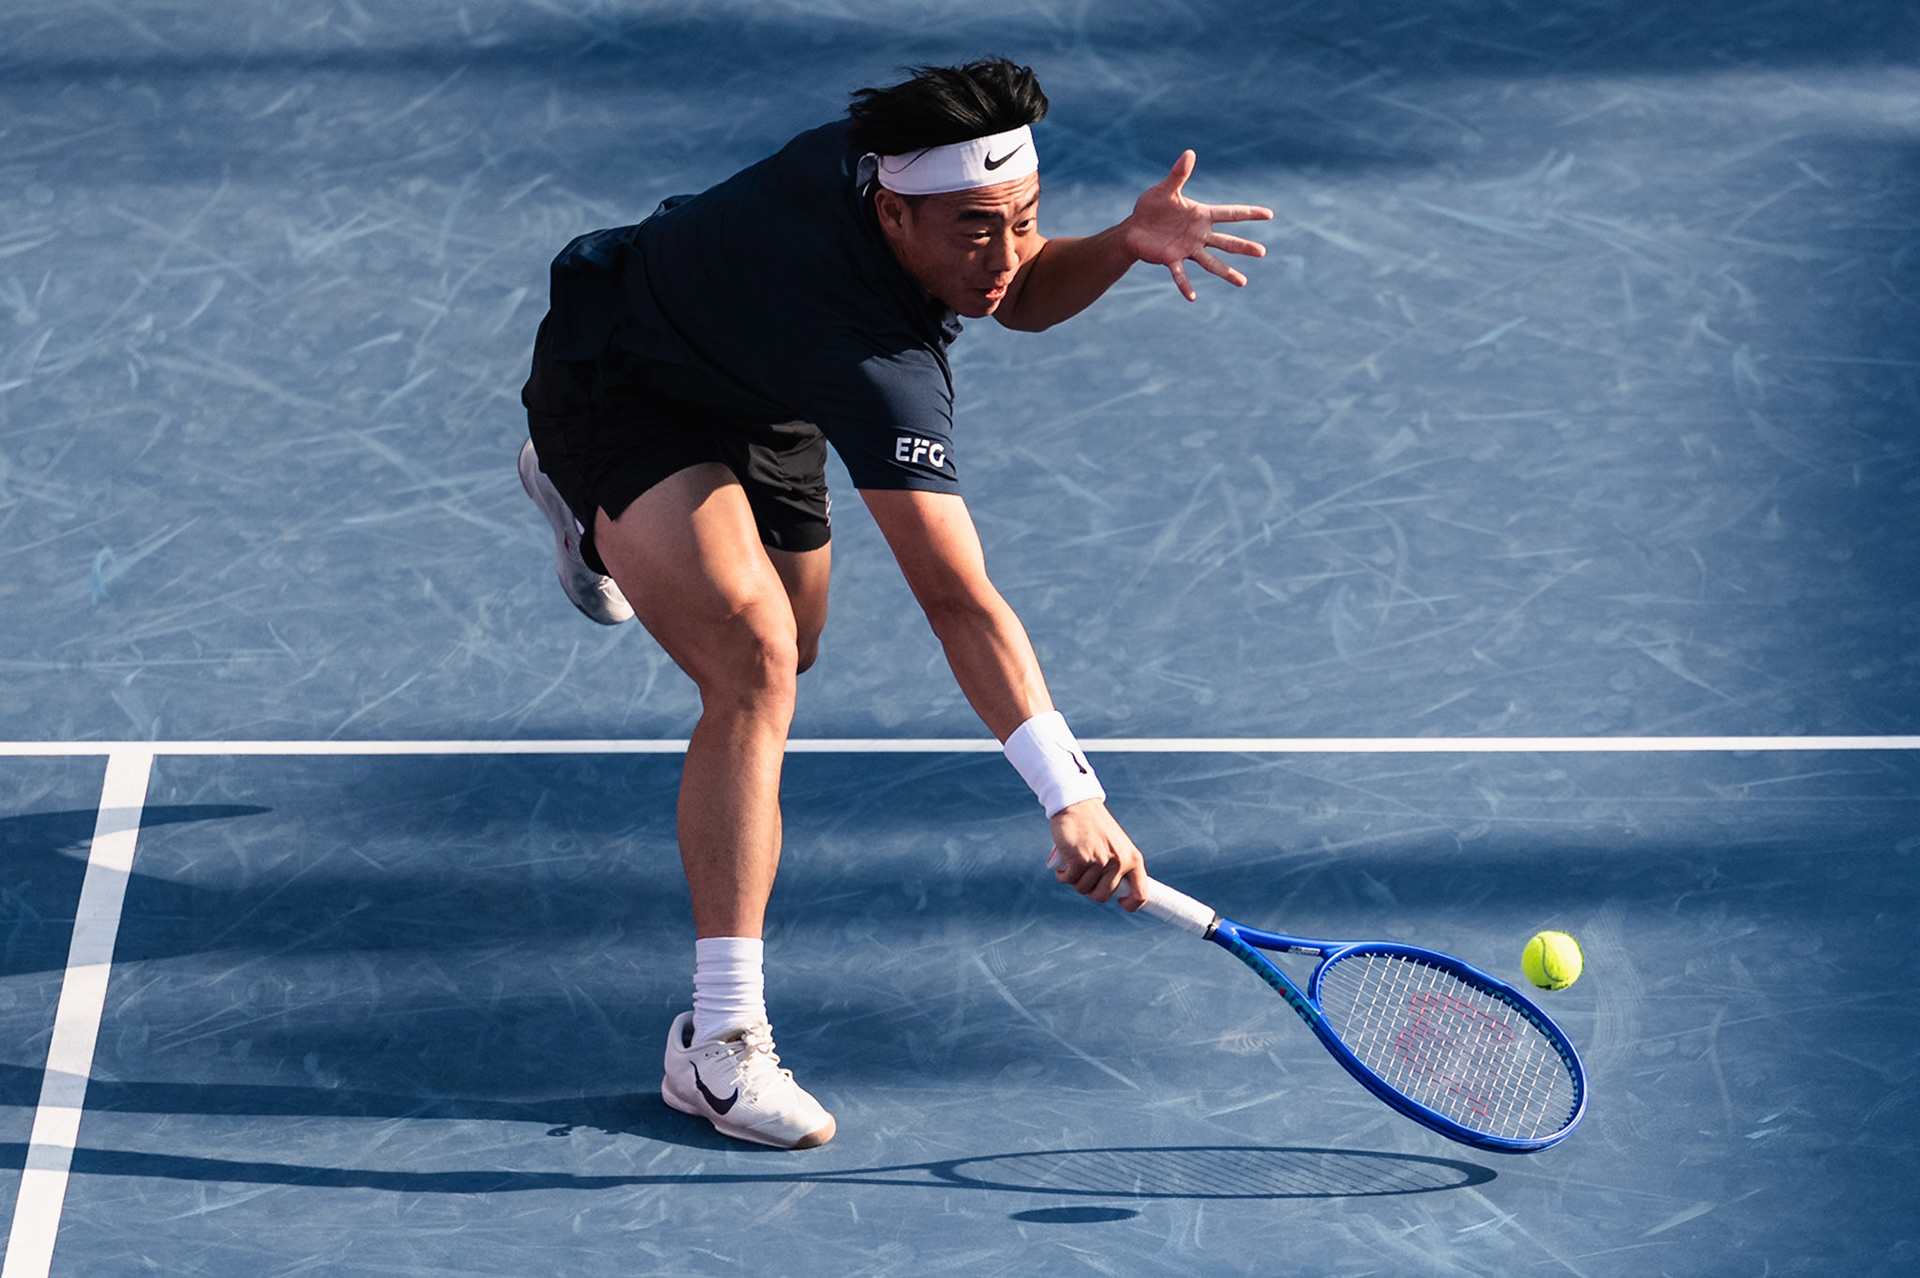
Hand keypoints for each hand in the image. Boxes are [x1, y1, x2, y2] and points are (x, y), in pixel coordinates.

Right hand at [1049, 799, 1148, 911]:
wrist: (1078, 804)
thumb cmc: (1095, 827)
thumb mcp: (1116, 846)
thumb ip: (1119, 867)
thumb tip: (1116, 895)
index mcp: (1133, 859)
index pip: (1141, 893)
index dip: (1131, 904)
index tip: (1121, 904)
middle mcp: (1119, 862)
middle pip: (1103, 896)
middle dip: (1089, 889)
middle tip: (1084, 874)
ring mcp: (1100, 861)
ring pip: (1083, 889)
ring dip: (1074, 879)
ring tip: (1074, 861)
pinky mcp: (1080, 859)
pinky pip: (1068, 880)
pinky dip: (1063, 874)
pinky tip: (1064, 862)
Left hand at [1123, 151, 1272, 301]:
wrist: (1134, 228)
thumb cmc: (1151, 207)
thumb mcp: (1165, 189)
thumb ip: (1179, 174)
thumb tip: (1190, 152)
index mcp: (1201, 215)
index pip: (1230, 213)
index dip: (1249, 213)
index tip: (1269, 214)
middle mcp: (1198, 234)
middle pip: (1226, 241)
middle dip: (1244, 246)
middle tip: (1262, 252)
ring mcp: (1187, 249)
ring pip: (1211, 262)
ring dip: (1226, 272)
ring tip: (1243, 282)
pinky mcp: (1171, 259)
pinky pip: (1180, 274)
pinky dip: (1185, 285)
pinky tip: (1192, 297)